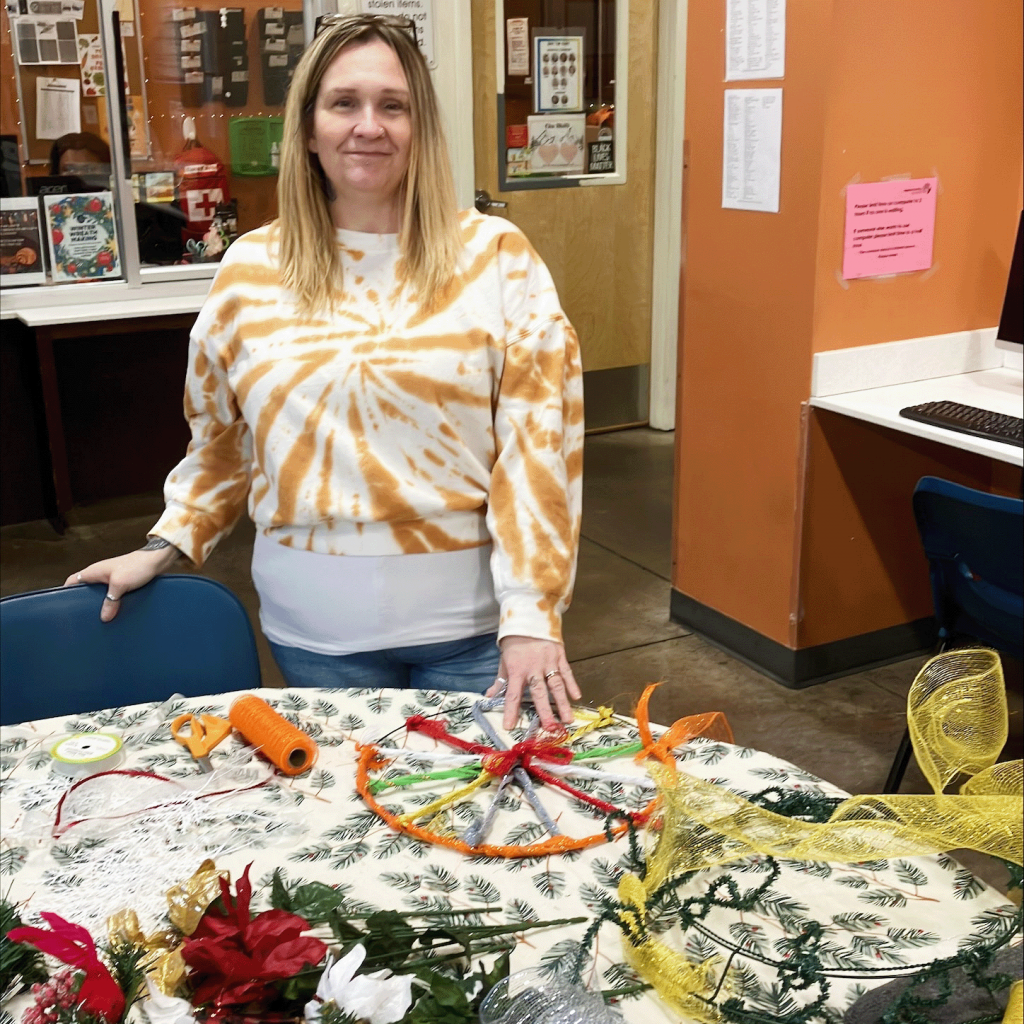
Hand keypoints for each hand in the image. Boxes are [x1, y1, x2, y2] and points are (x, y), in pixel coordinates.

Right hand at [64, 545, 179, 621]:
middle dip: (83, 602)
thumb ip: (110, 601)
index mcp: (94, 571)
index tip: (63, 606)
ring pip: (100, 594)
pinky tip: (116, 612)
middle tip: (83, 617)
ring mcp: (112, 578)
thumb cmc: (137, 566)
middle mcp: (100, 574)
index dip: (66, 592)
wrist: (158, 560)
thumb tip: (104, 617)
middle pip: (85, 590)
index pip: (72, 581)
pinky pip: (113, 595)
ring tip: (99, 618)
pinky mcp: (123, 583)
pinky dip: (113, 603)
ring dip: (101, 604)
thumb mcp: (120, 585)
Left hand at [486, 635, 581, 730]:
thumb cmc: (514, 642)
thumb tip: (489, 696)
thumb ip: (500, 680)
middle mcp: (533, 668)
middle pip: (539, 693)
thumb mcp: (504, 660)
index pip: (513, 694)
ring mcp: (548, 662)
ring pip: (556, 685)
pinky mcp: (559, 655)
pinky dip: (572, 684)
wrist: (528, 618)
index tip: (510, 726)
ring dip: (562, 703)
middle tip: (549, 728)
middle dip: (544, 711)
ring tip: (568, 719)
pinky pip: (566, 672)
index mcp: (517, 670)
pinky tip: (577, 696)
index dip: (511, 711)